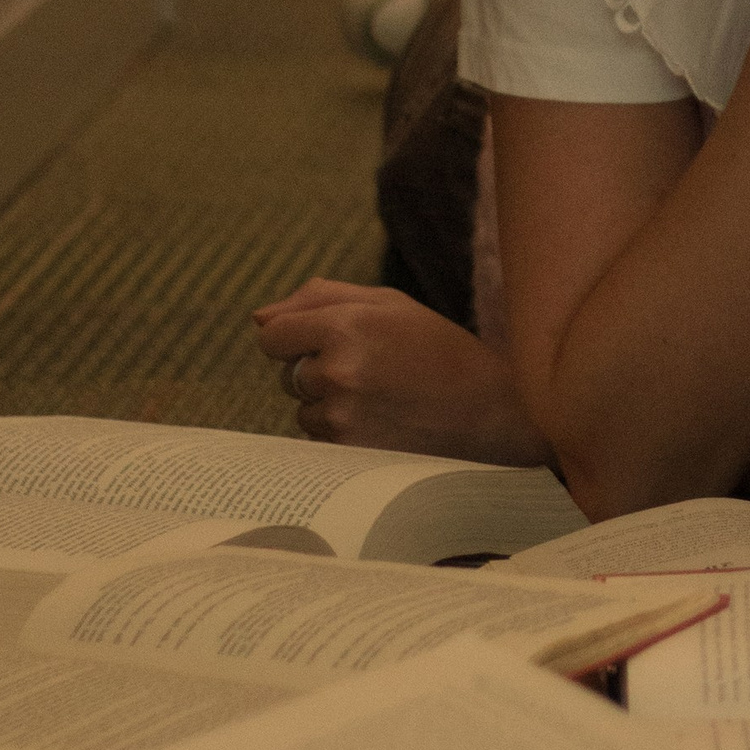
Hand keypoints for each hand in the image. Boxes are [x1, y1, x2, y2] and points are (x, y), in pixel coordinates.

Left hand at [252, 278, 552, 466]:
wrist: (490, 412)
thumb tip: (259, 316)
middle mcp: (338, 369)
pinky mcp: (346, 451)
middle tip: (370, 368)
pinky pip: (317, 437)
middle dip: (315, 368)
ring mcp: (341, 414)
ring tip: (381, 398)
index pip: (273, 334)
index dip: (292, 336)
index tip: (319, 340)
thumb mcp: (391, 304)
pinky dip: (341, 430)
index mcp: (348, 324)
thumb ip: (321, 298)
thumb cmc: (438, 349)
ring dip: (328, 403)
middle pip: (287, 372)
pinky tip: (381, 422)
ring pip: (302, 407)